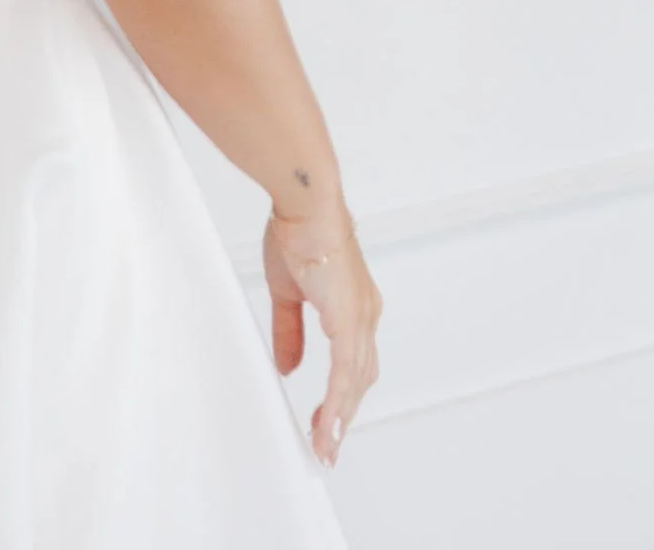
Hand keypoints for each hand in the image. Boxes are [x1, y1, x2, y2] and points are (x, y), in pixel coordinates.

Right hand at [263, 201, 383, 464]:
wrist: (306, 204)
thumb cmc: (299, 233)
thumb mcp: (289, 294)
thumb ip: (291, 333)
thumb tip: (290, 368)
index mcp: (353, 306)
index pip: (353, 363)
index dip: (341, 395)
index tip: (325, 423)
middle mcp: (364, 314)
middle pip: (359, 379)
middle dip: (342, 416)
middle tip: (324, 447)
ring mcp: (360, 317)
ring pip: (354, 382)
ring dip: (338, 419)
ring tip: (323, 448)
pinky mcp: (349, 318)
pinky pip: (345, 371)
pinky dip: (337, 403)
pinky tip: (327, 426)